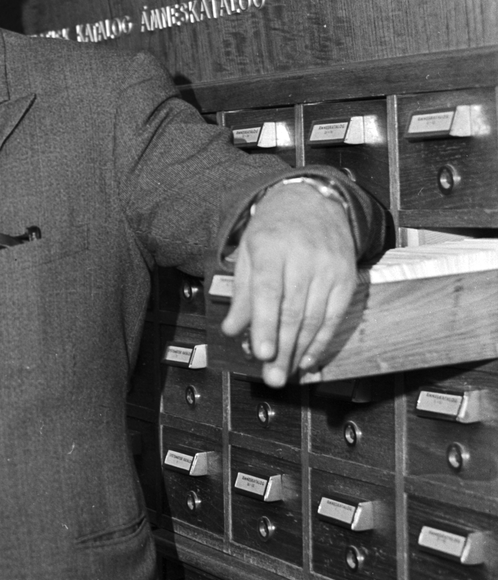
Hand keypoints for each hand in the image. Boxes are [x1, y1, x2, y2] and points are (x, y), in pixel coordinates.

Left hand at [219, 183, 356, 387]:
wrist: (314, 202)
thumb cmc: (273, 230)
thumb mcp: (248, 252)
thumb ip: (242, 292)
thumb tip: (232, 329)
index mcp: (271, 247)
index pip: (268, 290)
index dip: (264, 323)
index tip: (260, 352)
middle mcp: (303, 257)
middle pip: (293, 310)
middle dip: (282, 348)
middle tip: (271, 378)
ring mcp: (329, 267)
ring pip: (315, 317)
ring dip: (299, 350)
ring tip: (284, 374)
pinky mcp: (347, 278)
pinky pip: (335, 316)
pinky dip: (321, 341)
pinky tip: (307, 358)